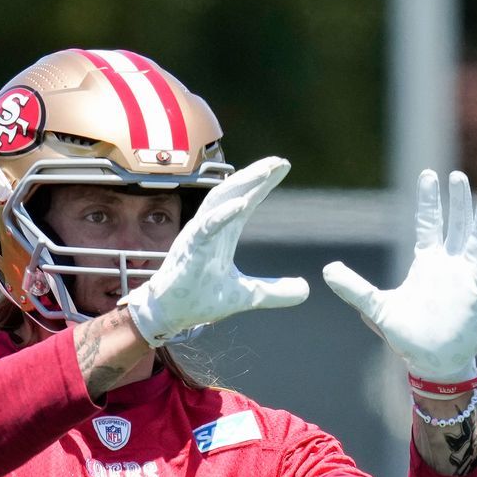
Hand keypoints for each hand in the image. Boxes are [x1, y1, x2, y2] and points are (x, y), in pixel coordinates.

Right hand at [123, 157, 309, 346]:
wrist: (171, 315)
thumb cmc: (200, 298)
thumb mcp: (248, 296)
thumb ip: (275, 291)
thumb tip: (305, 289)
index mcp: (224, 233)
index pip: (246, 200)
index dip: (263, 183)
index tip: (283, 165)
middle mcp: (211, 227)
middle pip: (234, 192)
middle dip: (256, 175)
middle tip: (278, 162)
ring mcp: (199, 236)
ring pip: (219, 202)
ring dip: (241, 185)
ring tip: (264, 172)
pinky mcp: (190, 250)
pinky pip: (206, 227)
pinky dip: (223, 215)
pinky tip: (242, 204)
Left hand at [323, 170, 476, 382]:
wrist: (431, 361)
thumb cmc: (408, 335)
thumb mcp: (376, 307)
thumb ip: (354, 288)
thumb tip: (326, 270)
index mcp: (427, 262)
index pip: (429, 223)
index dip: (429, 200)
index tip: (428, 175)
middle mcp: (448, 265)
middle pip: (456, 224)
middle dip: (457, 200)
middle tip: (456, 176)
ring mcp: (464, 277)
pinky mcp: (476, 293)